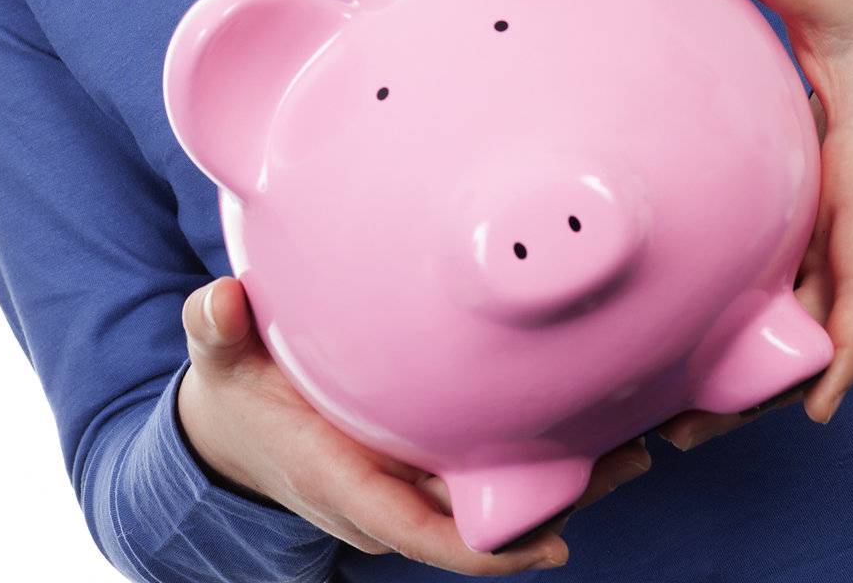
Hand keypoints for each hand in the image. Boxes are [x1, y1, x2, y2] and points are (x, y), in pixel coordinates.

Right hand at [178, 275, 652, 572]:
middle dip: (556, 503)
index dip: (487, 549)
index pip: (420, 531)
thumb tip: (217, 303)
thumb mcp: (218, 360)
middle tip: (630, 459)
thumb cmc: (235, 393)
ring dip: (564, 478)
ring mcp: (411, 478)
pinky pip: (487, 468)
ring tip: (637, 441)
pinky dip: (538, 451)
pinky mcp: (423, 457)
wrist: (232, 429)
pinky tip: (588, 413)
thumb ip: (215, 330)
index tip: (550, 544)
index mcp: (342, 479)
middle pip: (482, 519)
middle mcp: (389, 492)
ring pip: (497, 495)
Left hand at [656, 0, 852, 451]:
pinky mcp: (814, 243)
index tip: (815, 399)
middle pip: (821, 326)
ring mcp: (836, 242)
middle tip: (684, 437)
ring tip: (670, 434)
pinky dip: (752, 350)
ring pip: (801, 329)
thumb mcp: (837, 2)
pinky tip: (686, 379)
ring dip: (749, 384)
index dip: (842, 331)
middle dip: (766, 388)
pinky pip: (788, 305)